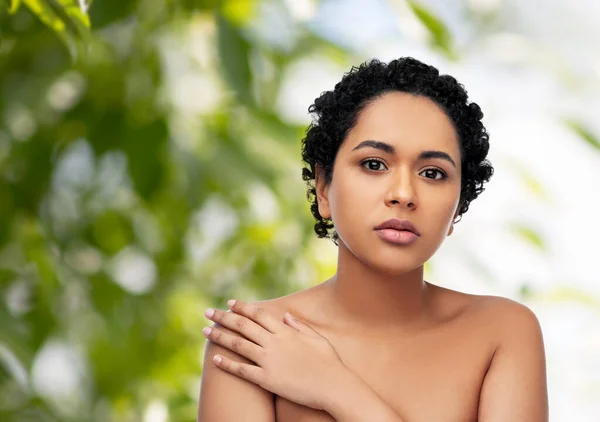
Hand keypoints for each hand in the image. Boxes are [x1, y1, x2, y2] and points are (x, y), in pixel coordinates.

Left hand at [203, 299, 346, 410]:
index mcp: (286, 331)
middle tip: (208, 312)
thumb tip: (286, 315)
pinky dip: (227, 364)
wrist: (334, 387)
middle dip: (223, 317)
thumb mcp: (317, 338)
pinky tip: (215, 360)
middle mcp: (274, 343)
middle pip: (242, 326)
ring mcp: (269, 361)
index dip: (242, 307)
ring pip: (238, 344)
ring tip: (205, 331)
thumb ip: (299, 326)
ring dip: (219, 336)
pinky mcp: (266, 379)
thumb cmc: (329, 363)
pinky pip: (241, 370)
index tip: (229, 303)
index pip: (258, 314)